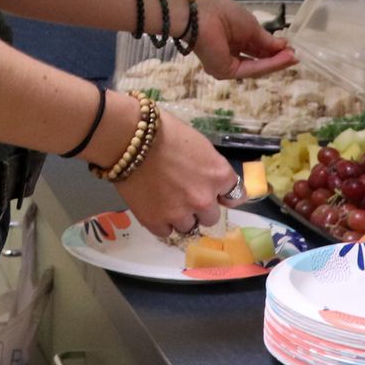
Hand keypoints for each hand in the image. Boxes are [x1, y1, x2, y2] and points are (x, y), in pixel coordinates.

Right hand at [113, 116, 244, 237]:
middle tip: (184, 194)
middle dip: (200, 207)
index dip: (223, 194)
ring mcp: (180, 214)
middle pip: (211, 217)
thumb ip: (210, 167)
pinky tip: (153, 206)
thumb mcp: (199, 145)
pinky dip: (161, 222)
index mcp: (219, 175)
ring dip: (180, 217)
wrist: (129, 138)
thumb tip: (210, 180)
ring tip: (165, 200)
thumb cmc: (165, 132)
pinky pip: (165, 232)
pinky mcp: (156, 222)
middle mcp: (204, 199)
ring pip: (189, 227)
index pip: (235, 196)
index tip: (217, 194)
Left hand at [189, 0, 296, 81]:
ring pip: (256, 67)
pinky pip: (251, 69)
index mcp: (233, 38)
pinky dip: (269, 65)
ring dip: (276, 63)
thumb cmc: (223, 12)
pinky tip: (284, 59)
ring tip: (293, 57)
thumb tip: (284, 46)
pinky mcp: (226, 71)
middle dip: (277, 59)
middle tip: (295, 56)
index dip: (275, 50)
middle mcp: (230, 53)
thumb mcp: (251, 25)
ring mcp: (227, 64)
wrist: (200, 13)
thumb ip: (266, 40)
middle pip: (258, 61)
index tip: (292, 49)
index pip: (257, 49)